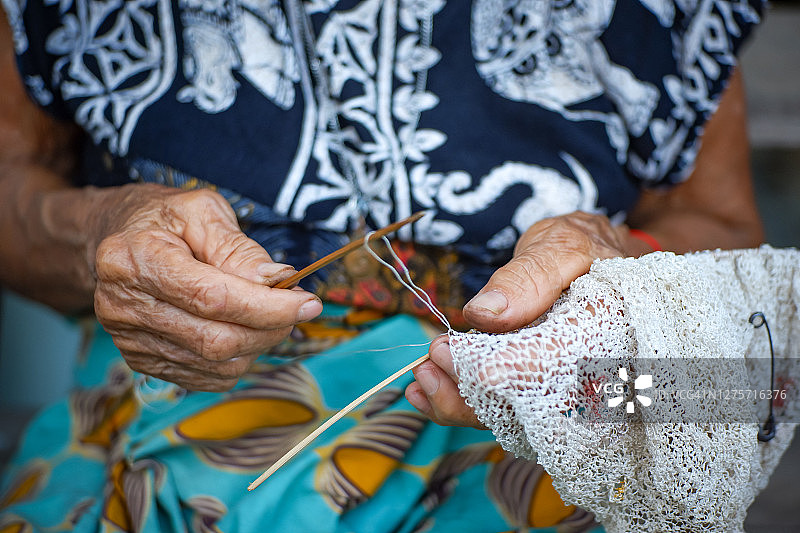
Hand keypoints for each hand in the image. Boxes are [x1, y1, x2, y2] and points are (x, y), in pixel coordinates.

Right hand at [92, 184, 321, 390]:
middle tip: (295, 308)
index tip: (308, 303)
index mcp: (135, 258)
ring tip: (267, 314)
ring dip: (257, 345)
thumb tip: (278, 282)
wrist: (116, 237)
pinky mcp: (140, 361)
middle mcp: (122, 305)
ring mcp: (128, 339)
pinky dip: (236, 360)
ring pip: (214, 364)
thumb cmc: (164, 220)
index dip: (267, 307)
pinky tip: (241, 330)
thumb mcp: (203, 212)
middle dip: (270, 328)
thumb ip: (240, 249)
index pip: (212, 298)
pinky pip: (204, 377)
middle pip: (215, 339)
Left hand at [406, 211, 633, 425]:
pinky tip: (427, 393)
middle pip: (526, 405)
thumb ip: (527, 278)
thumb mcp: (559, 245)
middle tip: (425, 367)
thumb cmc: (584, 248)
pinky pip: (502, 411)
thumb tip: (483, 314)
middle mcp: (591, 374)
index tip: (448, 354)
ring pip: (510, 417)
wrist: (600, 262)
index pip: (548, 363)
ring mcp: (567, 391)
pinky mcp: (542, 394)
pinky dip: (462, 405)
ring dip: (458, 404)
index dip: (497, 366)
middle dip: (468, 393)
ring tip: (418, 382)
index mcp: (603, 333)